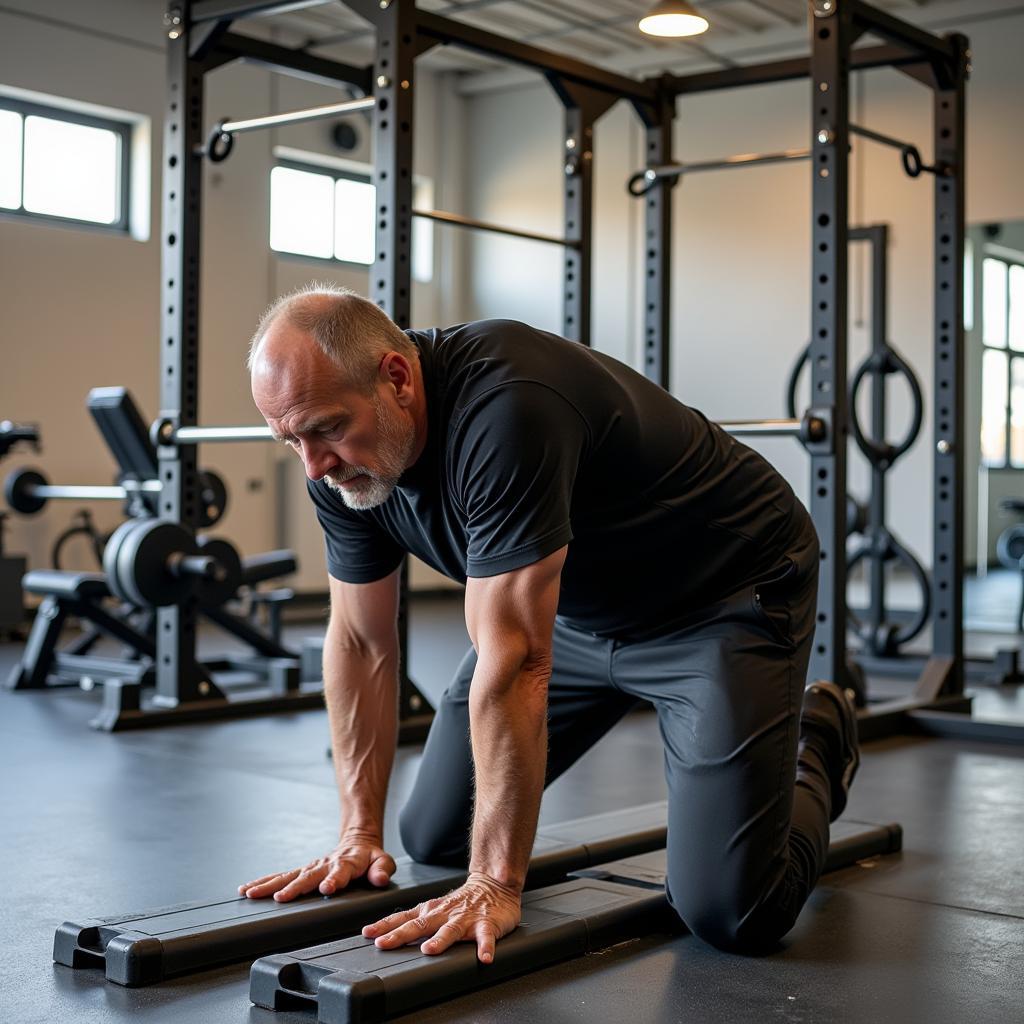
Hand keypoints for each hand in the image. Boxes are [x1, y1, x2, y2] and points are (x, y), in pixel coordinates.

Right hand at [238, 833, 395, 901]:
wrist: (357, 842)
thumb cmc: (369, 857)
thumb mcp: (383, 861)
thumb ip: (383, 869)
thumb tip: (381, 878)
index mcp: (346, 863)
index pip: (340, 872)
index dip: (334, 880)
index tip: (326, 889)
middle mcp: (325, 865)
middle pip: (308, 876)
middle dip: (295, 887)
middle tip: (281, 898)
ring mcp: (311, 868)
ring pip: (288, 876)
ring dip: (270, 885)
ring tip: (251, 894)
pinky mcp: (301, 871)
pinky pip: (281, 876)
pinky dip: (263, 882)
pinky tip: (247, 890)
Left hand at [361, 872, 521, 963]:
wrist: (495, 883)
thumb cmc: (463, 901)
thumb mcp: (435, 908)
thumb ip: (416, 921)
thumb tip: (388, 935)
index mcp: (431, 910)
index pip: (403, 918)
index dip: (385, 926)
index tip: (368, 933)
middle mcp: (445, 914)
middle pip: (420, 925)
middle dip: (400, 935)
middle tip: (384, 944)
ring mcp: (466, 919)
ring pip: (451, 930)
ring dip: (440, 940)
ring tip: (430, 950)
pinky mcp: (487, 925)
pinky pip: (486, 937)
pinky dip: (485, 947)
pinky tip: (484, 957)